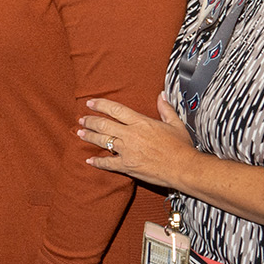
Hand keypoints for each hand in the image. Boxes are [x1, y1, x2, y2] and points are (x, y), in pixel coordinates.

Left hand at [78, 92, 196, 189]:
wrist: (184, 168)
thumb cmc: (181, 146)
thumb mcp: (175, 124)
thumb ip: (165, 109)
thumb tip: (161, 95)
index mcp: (141, 122)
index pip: (115, 110)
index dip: (100, 105)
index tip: (90, 103)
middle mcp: (130, 135)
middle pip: (104, 125)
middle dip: (90, 121)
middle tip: (81, 119)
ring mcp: (127, 151)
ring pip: (102, 141)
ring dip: (89, 137)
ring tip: (79, 133)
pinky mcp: (127, 166)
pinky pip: (108, 163)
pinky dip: (97, 162)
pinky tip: (89, 160)